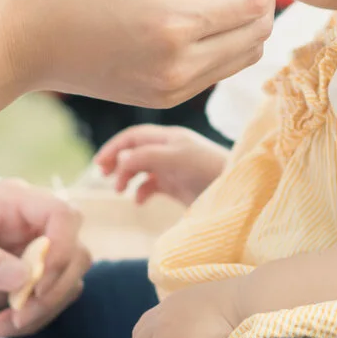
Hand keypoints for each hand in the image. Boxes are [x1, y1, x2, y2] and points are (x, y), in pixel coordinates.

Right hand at [0, 0, 276, 107]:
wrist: (18, 41)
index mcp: (174, 26)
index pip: (255, 0)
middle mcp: (180, 67)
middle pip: (259, 31)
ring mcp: (173, 90)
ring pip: (244, 54)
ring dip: (245, 17)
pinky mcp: (163, 99)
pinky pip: (218, 69)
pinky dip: (224, 38)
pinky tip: (195, 9)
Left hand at [0, 179, 89, 337]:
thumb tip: (23, 277)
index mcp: (14, 201)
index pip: (63, 214)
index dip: (62, 249)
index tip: (36, 285)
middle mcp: (33, 222)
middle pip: (76, 251)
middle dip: (53, 289)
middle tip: (19, 315)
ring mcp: (36, 249)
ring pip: (70, 278)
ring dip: (44, 308)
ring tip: (3, 325)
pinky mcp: (34, 275)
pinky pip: (54, 297)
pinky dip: (36, 317)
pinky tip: (2, 325)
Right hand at [94, 124, 229, 205]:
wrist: (236, 191)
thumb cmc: (209, 169)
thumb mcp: (177, 158)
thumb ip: (147, 156)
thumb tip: (121, 159)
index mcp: (169, 137)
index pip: (134, 136)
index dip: (115, 147)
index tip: (99, 164)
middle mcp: (170, 150)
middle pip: (134, 150)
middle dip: (118, 161)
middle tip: (104, 176)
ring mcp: (173, 168)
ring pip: (141, 168)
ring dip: (127, 177)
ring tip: (120, 190)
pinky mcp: (178, 186)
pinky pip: (152, 186)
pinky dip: (141, 192)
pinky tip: (139, 201)